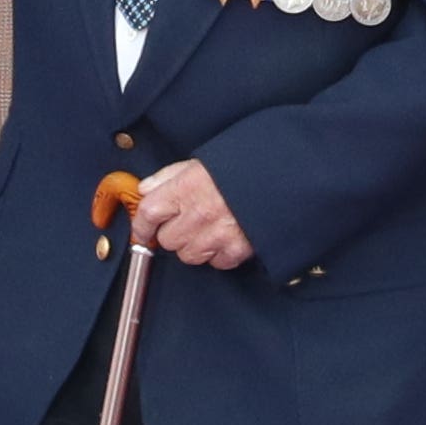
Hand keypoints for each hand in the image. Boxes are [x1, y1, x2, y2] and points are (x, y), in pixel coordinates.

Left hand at [133, 157, 252, 267]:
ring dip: (194, 246)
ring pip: (189, 256)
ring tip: (209, 228)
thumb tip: (146, 189)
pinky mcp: (237, 250)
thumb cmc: (244, 166)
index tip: (142, 231)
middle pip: (167, 240)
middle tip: (188, 221)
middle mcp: (199, 213)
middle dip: (173, 233)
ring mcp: (218, 234)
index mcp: (186, 188)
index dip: (141, 226)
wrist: (284, 175)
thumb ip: (169, 176)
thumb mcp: (201, 162)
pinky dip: (219, 254)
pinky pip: (216, 263)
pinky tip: (227, 236)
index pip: (149, 214)